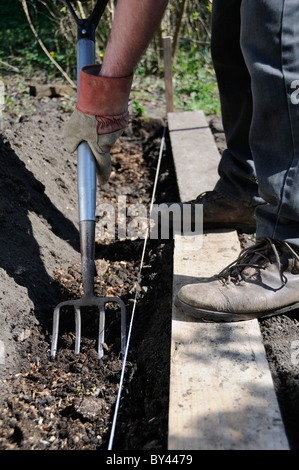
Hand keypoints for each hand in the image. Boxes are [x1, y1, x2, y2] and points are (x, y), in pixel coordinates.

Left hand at [64, 65, 131, 183]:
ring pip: (104, 130)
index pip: (103, 166)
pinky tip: (98, 106)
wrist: (104, 93)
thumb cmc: (88, 115)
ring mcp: (118, 127)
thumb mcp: (72, 131)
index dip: (102, 175)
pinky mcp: (121, 116)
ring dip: (96, 123)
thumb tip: (71, 148)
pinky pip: (109, 118)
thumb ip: (70, 143)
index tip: (102, 182)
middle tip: (84, 125)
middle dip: (92, 137)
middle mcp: (112, 140)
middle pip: (101, 143)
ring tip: (89, 111)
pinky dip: (103, 114)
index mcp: (101, 147)